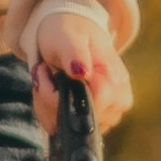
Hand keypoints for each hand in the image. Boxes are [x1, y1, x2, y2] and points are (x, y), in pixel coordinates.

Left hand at [32, 5, 131, 137]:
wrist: (74, 34)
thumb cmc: (70, 32)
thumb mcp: (68, 36)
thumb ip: (74, 52)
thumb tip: (81, 71)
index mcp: (116, 81)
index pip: (89, 107)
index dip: (59, 96)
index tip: (45, 71)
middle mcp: (118, 103)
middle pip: (75, 121)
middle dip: (49, 100)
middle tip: (43, 71)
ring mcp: (108, 116)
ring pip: (65, 127)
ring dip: (47, 105)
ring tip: (49, 77)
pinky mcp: (94, 123)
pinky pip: (63, 128)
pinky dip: (50, 111)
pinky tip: (52, 91)